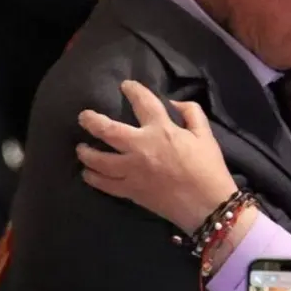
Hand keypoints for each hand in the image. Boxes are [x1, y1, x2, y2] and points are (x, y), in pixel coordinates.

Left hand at [77, 80, 237, 233]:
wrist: (207, 205)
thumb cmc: (208, 168)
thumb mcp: (206, 134)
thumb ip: (191, 112)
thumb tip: (172, 103)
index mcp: (161, 130)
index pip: (142, 102)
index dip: (133, 90)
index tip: (126, 86)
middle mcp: (141, 148)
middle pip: (107, 130)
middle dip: (91, 120)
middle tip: (84, 116)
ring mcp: (132, 171)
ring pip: (98, 159)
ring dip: (86, 152)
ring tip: (81, 148)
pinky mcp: (130, 191)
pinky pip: (104, 184)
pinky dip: (93, 177)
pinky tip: (88, 173)